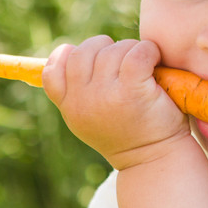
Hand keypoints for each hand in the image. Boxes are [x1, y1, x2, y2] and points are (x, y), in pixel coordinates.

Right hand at [42, 36, 190, 169]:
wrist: (154, 160)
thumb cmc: (128, 134)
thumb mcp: (90, 121)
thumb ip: (76, 93)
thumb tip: (68, 52)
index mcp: (70, 107)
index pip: (52, 71)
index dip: (66, 56)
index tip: (89, 60)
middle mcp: (82, 101)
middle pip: (84, 52)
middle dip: (105, 47)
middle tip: (123, 60)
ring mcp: (105, 95)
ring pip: (113, 50)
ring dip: (131, 49)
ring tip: (144, 65)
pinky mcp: (132, 90)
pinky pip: (137, 53)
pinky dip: (148, 50)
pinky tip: (154, 61)